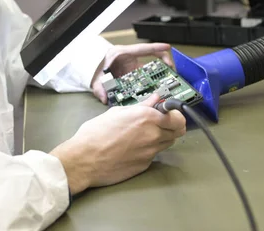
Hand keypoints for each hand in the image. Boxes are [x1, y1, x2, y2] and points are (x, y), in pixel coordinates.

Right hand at [50, 93, 185, 195]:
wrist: (85, 160)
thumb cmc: (96, 133)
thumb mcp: (117, 112)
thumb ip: (141, 106)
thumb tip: (155, 98)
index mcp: (147, 117)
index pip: (178, 118)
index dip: (176, 115)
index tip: (169, 114)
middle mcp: (153, 134)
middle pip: (178, 131)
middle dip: (171, 126)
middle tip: (160, 124)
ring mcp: (151, 152)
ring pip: (168, 143)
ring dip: (162, 138)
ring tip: (144, 135)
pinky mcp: (145, 165)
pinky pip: (154, 155)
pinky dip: (149, 150)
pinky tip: (133, 148)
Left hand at [91, 43, 173, 103]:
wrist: (91, 66)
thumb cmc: (96, 66)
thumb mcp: (96, 76)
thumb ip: (99, 87)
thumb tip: (104, 98)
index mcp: (123, 53)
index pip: (143, 48)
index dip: (156, 47)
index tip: (168, 47)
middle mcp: (130, 58)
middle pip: (152, 58)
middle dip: (164, 64)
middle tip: (172, 73)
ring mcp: (132, 65)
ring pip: (150, 68)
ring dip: (159, 75)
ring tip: (167, 84)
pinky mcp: (133, 72)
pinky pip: (145, 76)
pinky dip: (151, 82)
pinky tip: (155, 90)